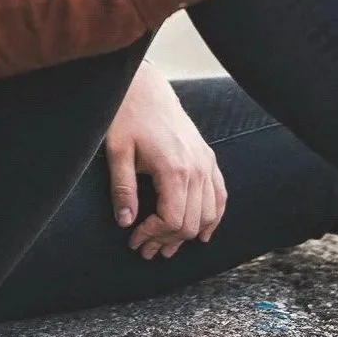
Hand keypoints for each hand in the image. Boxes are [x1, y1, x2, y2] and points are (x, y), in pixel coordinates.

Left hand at [106, 62, 225, 258]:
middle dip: (167, 241)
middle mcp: (196, 167)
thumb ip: (122, 189)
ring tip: (167, 246)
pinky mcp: (207, 156)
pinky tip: (204, 233)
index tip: (135, 240)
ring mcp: (205, 161)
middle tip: (145, 249)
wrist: (145, 86)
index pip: (173, 220)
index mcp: (174, 169)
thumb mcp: (117, 152)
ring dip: (189, 234)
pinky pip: (220, 194)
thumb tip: (125, 222)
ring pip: (209, 213)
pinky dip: (214, 216)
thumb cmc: (128, 115)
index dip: (153, 236)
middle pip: (192, 222)